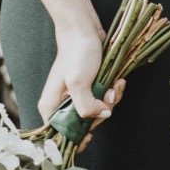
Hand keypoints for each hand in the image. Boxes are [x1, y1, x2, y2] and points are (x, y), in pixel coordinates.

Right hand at [37, 12, 123, 148]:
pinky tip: (118, 82)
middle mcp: (62, 103)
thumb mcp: (78, 83)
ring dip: (111, 100)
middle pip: (84, 123)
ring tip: (114, 85)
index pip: (59, 134)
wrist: (84, 31)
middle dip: (101, 112)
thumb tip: (100, 116)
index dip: (76, 138)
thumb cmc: (77, 54)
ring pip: (98, 110)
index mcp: (51, 106)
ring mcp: (77, 95)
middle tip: (107, 97)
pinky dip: (114, 91)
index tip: (89, 135)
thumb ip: (86, 107)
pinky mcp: (91, 86)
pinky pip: (104, 97)